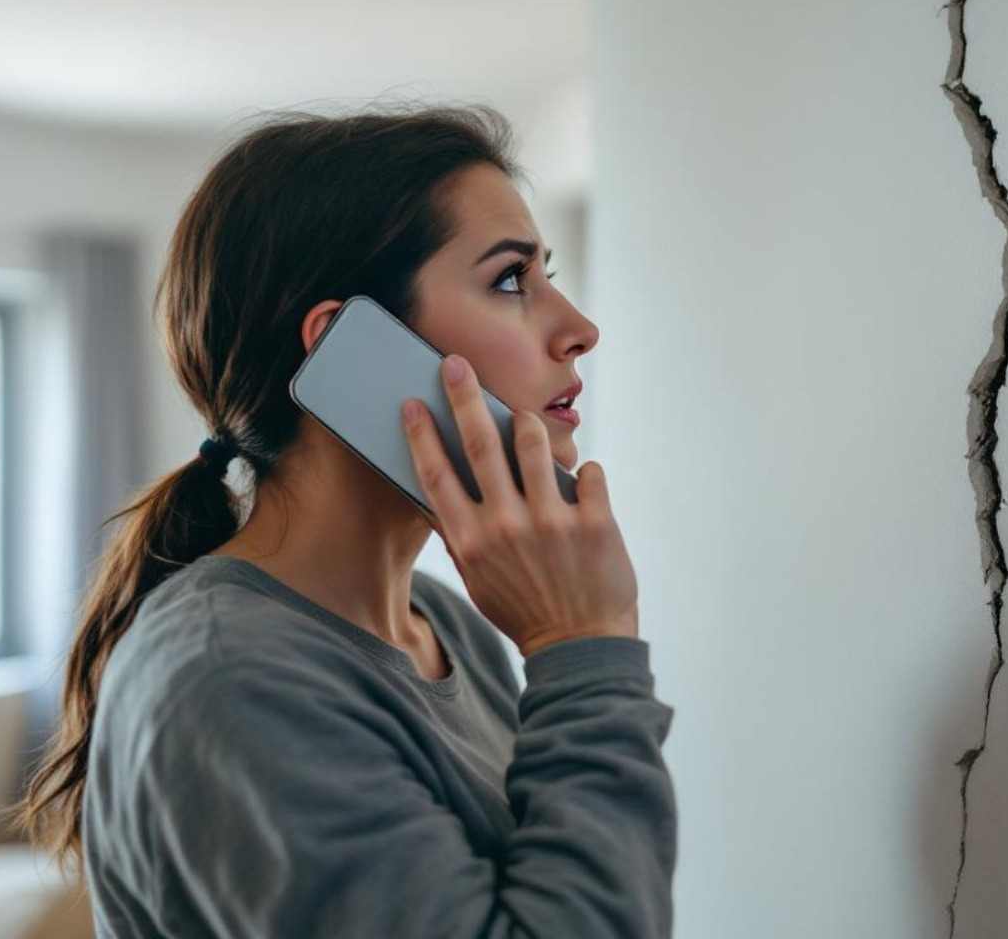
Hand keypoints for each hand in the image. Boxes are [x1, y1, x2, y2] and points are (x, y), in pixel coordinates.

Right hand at [401, 354, 638, 657]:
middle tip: (455, 363)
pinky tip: (584, 482)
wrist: (580, 644)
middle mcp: (507, 525)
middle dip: (463, 396)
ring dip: (529, 425)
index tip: (411, 401)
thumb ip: (457, 535)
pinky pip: (590, 472)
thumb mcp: (477, 578)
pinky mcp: (596, 522)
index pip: (435, 474)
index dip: (421, 433)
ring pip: (534, 443)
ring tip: (526, 421)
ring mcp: (553, 521)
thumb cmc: (524, 608)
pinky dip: (587, 471)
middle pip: (480, 443)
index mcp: (471, 540)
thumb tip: (430, 492)